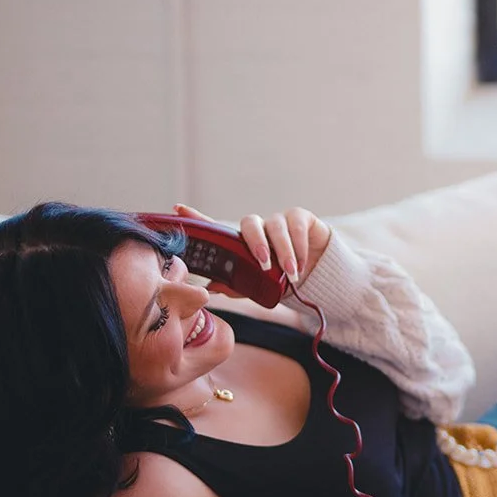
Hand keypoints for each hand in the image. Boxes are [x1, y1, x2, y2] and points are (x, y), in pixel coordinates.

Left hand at [172, 203, 333, 287]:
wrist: (318, 277)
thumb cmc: (282, 279)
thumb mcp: (259, 286)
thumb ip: (237, 286)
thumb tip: (212, 288)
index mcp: (243, 244)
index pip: (217, 229)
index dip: (198, 218)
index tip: (178, 208)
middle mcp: (259, 228)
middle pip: (249, 224)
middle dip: (256, 244)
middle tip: (264, 264)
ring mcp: (279, 221)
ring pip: (276, 228)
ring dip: (284, 252)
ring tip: (290, 273)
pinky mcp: (301, 219)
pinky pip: (297, 227)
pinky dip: (300, 247)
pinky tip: (302, 264)